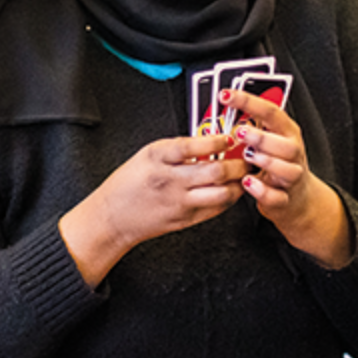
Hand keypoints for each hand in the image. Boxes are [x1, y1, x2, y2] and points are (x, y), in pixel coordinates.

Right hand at [59, 133, 246, 286]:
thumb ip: (178, 148)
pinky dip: (229, 197)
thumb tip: (209, 139)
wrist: (112, 217)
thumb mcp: (147, 155)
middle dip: (238, 163)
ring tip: (242, 174)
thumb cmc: (128, 184)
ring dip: (238, 182)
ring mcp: (180, 203)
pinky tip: (231, 189)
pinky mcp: (186, 220)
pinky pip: (217, 208)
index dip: (216, 141)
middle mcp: (171, 181)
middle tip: (245, 156)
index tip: (228, 138)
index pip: (193, 146)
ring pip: (222, 193)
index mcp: (158, 159)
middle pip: (216, 171)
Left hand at [221, 88, 351, 267]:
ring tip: (247, 157)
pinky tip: (248, 182)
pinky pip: (276, 196)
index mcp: (286, 133)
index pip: (271, 112)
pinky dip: (261, 190)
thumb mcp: (268, 141)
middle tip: (240, 132)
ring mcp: (292, 176)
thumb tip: (224, 110)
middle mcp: (293, 153)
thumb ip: (252, 126)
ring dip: (266, 161)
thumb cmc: (277, 164)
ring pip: (286, 169)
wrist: (298, 198)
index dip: (248, 101)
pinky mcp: (285, 198)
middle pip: (286, 144)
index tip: (226, 95)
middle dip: (262, 137)